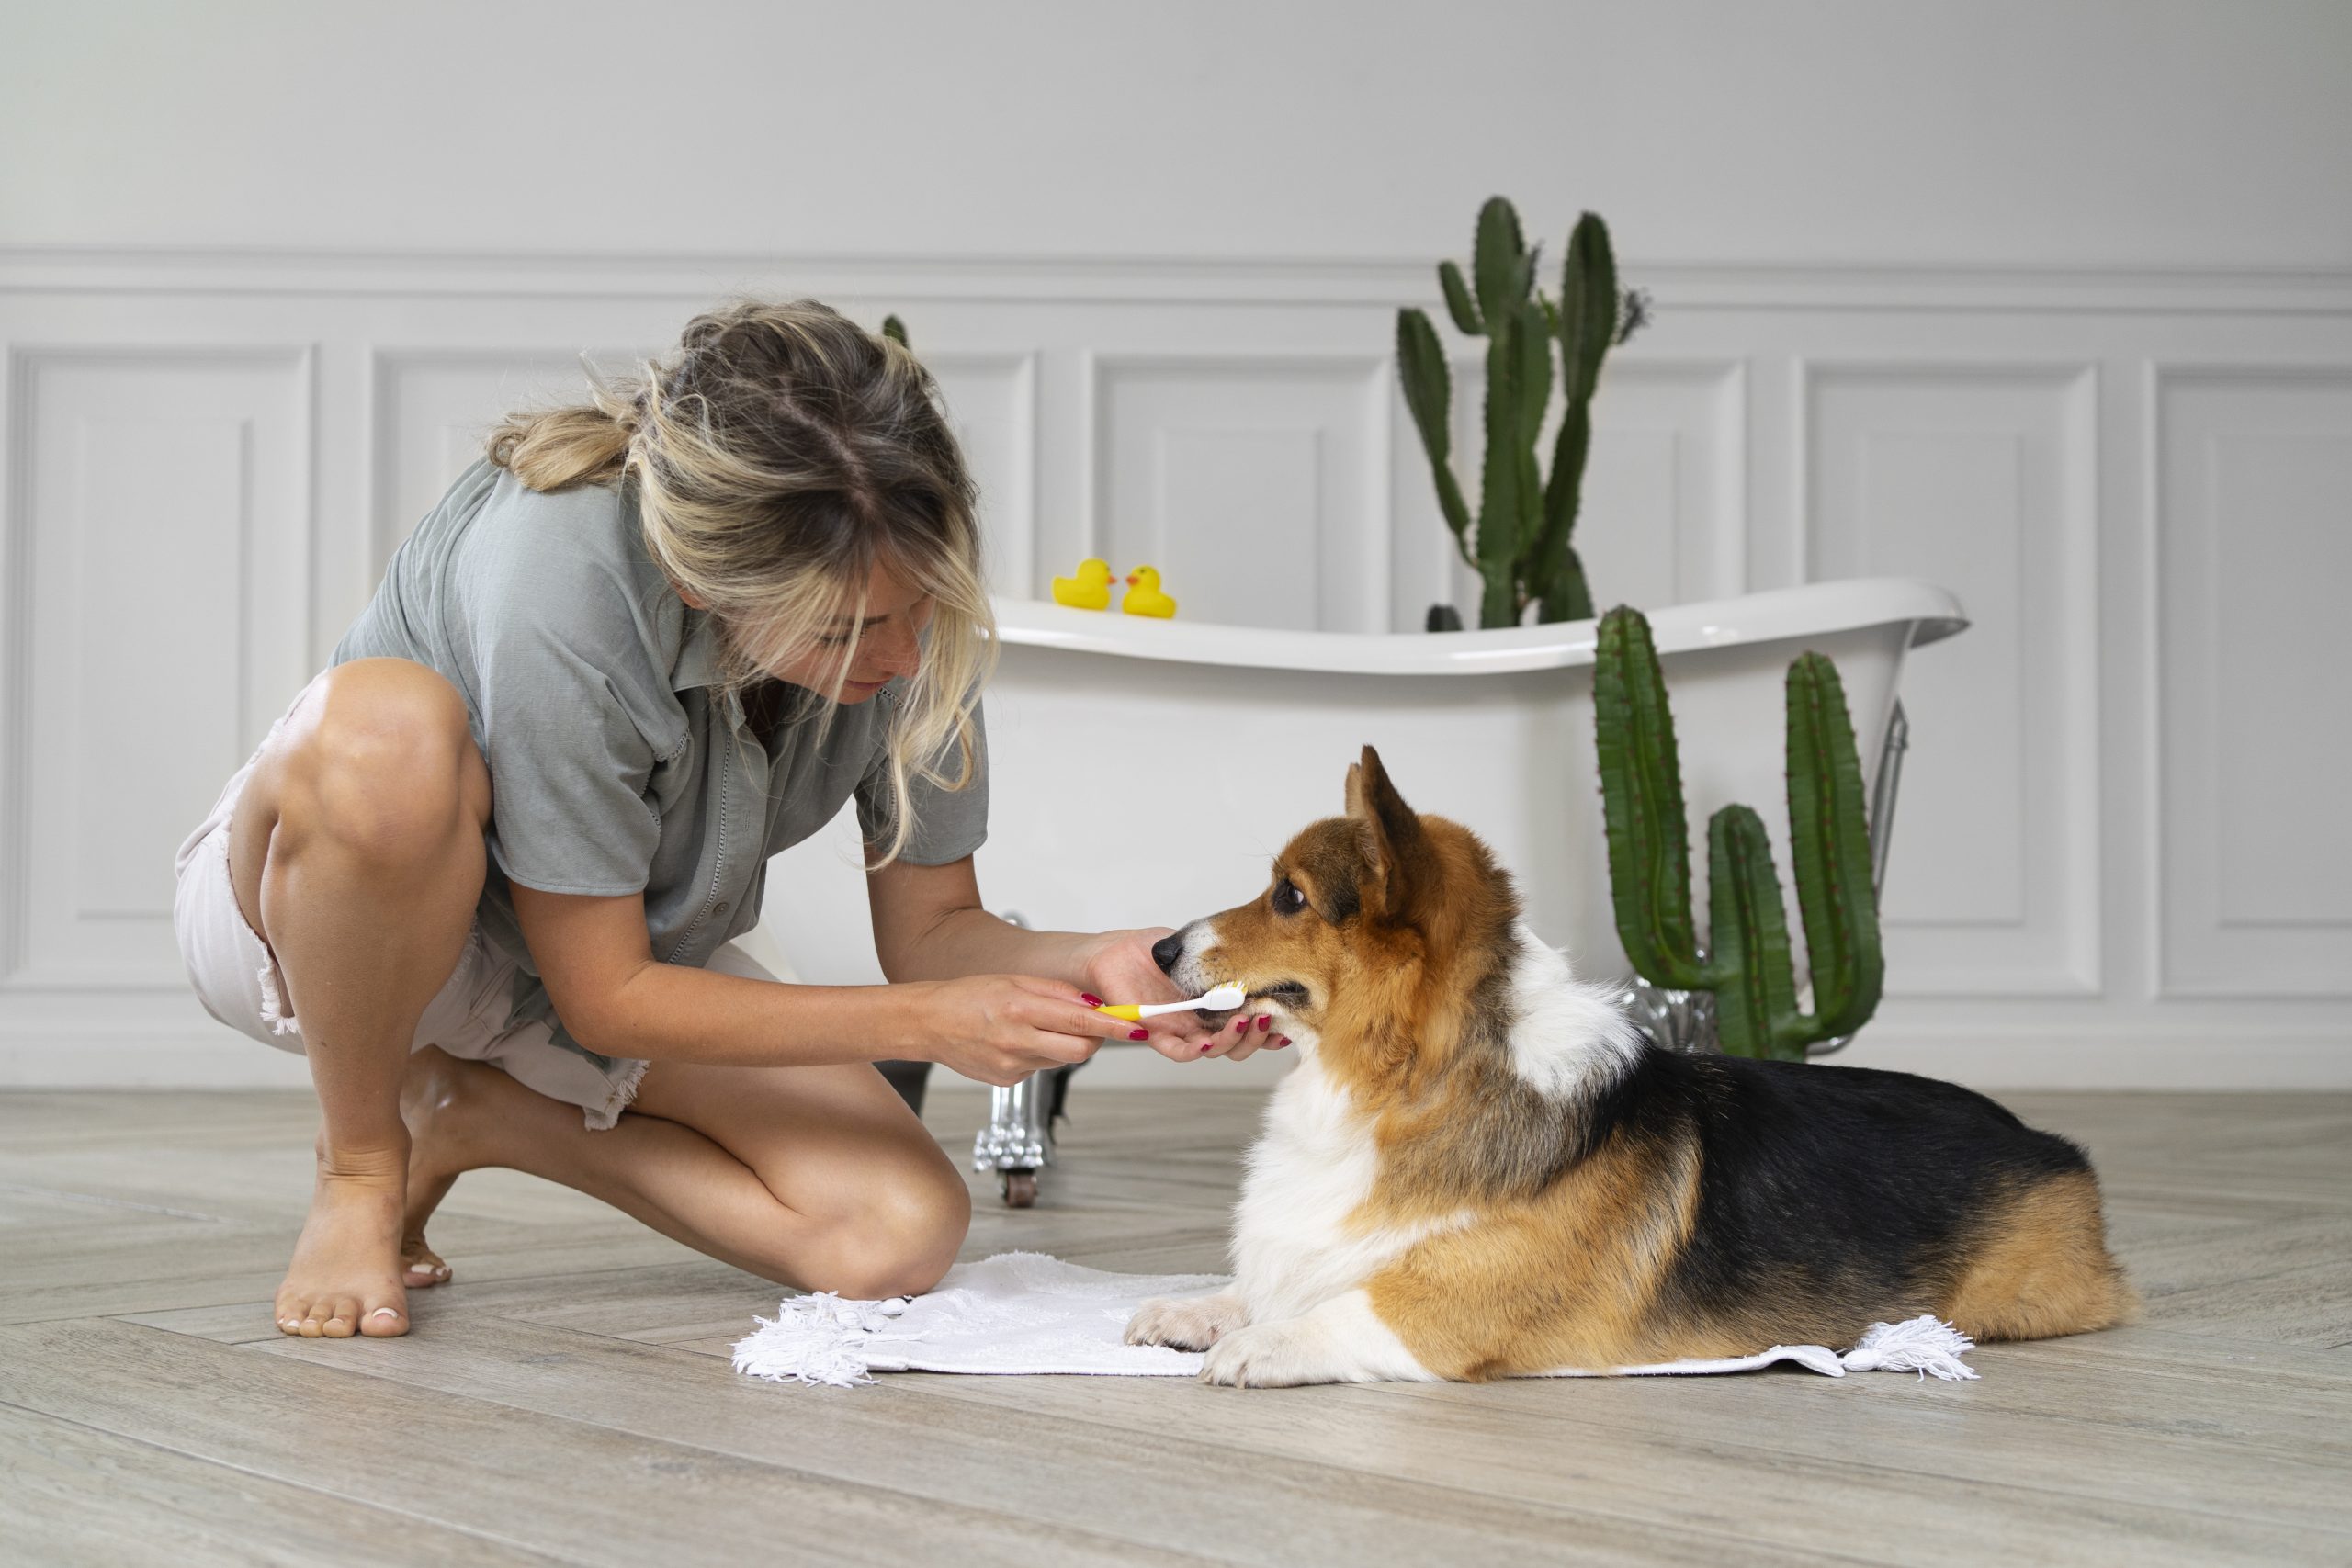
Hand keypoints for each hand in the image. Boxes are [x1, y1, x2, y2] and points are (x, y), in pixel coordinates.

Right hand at [913, 974, 1125, 1086]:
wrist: (929, 1023)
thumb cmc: (970, 996)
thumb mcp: (1016, 981)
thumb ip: (1059, 993)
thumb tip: (1096, 1005)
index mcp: (1021, 1008)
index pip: (1082, 1021)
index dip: (1115, 1026)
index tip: (1137, 1026)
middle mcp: (1017, 1040)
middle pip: (1081, 1050)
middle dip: (1095, 1038)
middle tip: (1091, 1023)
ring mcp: (1012, 1065)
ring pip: (1062, 1059)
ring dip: (1065, 1044)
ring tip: (1039, 1026)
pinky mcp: (1008, 1081)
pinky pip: (1041, 1068)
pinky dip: (1042, 1054)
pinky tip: (1018, 1041)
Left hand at [1076, 928, 1289, 1064]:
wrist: (1105, 956)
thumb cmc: (1143, 950)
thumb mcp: (1191, 945)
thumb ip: (1218, 952)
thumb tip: (1252, 948)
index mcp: (1213, 1003)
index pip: (1248, 1022)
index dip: (1269, 1028)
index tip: (1290, 1022)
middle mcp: (1200, 1021)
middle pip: (1238, 1043)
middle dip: (1259, 1036)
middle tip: (1270, 1018)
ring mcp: (1179, 1030)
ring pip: (1214, 1049)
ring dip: (1234, 1041)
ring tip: (1246, 1021)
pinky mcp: (1155, 1033)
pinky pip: (1179, 1050)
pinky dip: (1197, 1048)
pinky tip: (1209, 1039)